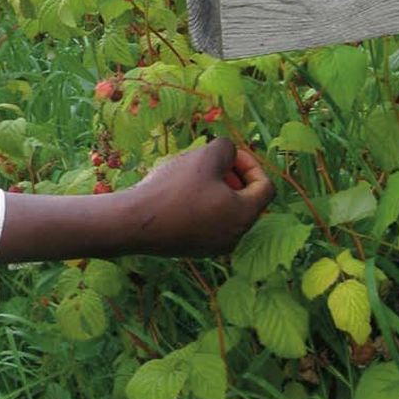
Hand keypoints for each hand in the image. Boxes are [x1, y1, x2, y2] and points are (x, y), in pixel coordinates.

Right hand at [0, 137, 273, 263]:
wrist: (133, 223)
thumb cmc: (173, 188)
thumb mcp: (204, 157)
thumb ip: (226, 148)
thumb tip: (228, 152)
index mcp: (243, 216)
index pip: (265, 188)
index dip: (250, 163)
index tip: (227, 154)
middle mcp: (234, 237)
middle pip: (245, 200)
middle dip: (231, 176)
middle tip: (208, 162)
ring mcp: (212, 247)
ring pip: (224, 211)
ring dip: (214, 189)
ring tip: (190, 175)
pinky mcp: (192, 249)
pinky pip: (206, 222)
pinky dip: (200, 205)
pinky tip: (175, 193)